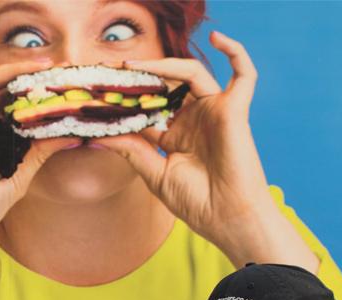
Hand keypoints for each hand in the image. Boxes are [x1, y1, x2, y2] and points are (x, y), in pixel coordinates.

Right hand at [0, 20, 78, 226]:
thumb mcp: (18, 178)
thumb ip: (40, 154)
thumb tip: (73, 136)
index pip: (15, 106)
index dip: (38, 94)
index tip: (68, 86)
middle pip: (1, 90)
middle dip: (30, 79)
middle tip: (61, 70)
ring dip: (9, 69)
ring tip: (38, 63)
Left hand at [98, 31, 317, 270]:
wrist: (227, 219)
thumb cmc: (197, 203)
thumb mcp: (155, 174)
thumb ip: (131, 150)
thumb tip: (98, 134)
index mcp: (175, 134)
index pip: (148, 108)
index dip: (126, 100)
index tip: (99, 95)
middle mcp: (194, 119)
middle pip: (166, 86)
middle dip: (140, 78)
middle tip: (110, 73)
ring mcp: (214, 113)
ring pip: (190, 74)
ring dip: (163, 67)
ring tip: (132, 66)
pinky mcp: (234, 110)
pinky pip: (244, 74)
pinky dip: (236, 52)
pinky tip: (218, 38)